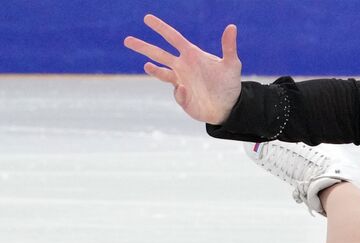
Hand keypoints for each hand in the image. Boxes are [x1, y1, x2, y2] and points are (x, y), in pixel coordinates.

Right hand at [123, 15, 242, 124]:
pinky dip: (180, 91)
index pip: (173, 37)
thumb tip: (232, 27)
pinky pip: (178, 93)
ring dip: (154, 70)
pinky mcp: (182, 97)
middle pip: (159, 54)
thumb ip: (229, 47)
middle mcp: (183, 66)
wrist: (230, 107)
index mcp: (192, 54)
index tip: (147, 18)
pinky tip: (185, 89)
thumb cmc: (229, 83)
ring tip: (146, 66)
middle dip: (143, 47)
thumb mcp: (232, 64)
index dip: (160, 27)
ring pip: (162, 73)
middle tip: (127, 40)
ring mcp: (180, 82)